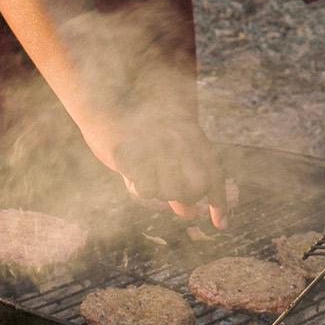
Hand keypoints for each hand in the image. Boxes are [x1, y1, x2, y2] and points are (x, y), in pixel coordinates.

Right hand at [76, 106, 231, 229]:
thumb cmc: (135, 128)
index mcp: (191, 133)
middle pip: (195, 188)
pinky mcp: (137, 154)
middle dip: (183, 196)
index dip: (219, 201)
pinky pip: (146, 189)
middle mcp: (180, 139)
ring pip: (170, 192)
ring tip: (142, 168)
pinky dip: (138, 186)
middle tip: (164, 185)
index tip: (221, 226)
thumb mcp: (165, 147)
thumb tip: (190, 214)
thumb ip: (179, 177)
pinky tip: (129, 170)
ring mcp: (158, 146)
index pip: (213, 173)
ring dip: (156, 189)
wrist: (104, 99)